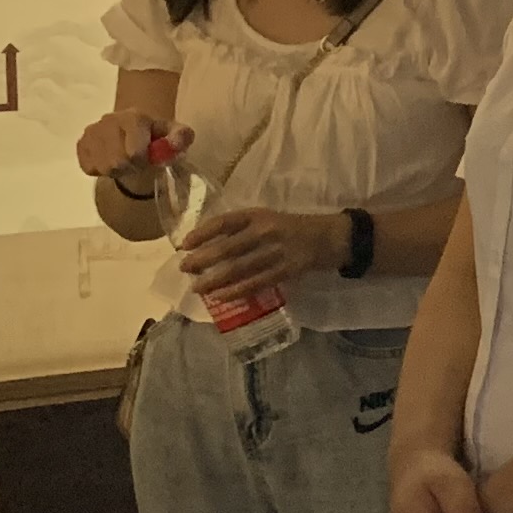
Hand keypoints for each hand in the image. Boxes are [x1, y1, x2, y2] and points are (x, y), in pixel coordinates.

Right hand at [76, 110, 182, 182]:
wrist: (134, 133)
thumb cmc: (156, 137)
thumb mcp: (175, 136)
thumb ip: (181, 137)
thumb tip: (174, 144)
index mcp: (134, 117)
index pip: (134, 152)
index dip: (143, 161)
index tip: (148, 158)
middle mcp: (108, 120)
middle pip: (117, 162)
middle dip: (130, 167)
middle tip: (136, 162)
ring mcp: (92, 131)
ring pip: (103, 167)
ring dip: (116, 170)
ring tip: (124, 161)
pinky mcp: (81, 143)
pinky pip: (89, 168)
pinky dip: (101, 170)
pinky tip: (110, 160)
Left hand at [172, 202, 342, 301]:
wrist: (328, 238)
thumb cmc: (291, 228)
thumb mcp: (266, 219)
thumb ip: (241, 229)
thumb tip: (206, 245)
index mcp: (258, 215)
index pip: (224, 223)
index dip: (202, 233)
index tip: (184, 244)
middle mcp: (266, 232)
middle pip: (228, 247)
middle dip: (202, 259)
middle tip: (184, 268)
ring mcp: (276, 252)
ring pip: (239, 268)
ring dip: (215, 279)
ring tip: (197, 288)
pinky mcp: (286, 271)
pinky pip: (256, 283)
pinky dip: (236, 291)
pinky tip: (220, 297)